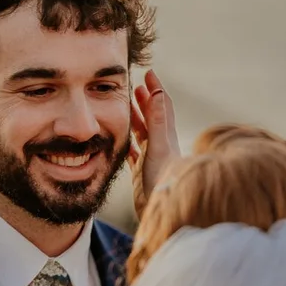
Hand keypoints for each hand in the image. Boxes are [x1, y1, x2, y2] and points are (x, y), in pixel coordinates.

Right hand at [128, 69, 181, 218]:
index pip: (162, 107)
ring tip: (126, 107)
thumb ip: (157, 120)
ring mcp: (151, 160)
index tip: (148, 73)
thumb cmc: (164, 180)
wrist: (165, 211)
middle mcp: (160, 147)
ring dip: (136, 120)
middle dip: (145, 101)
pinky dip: (127, 145)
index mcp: (165, 137)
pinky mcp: (142, 174)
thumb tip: (158, 92)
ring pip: (142, 135)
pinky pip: (133, 155)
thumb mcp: (159, 147)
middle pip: (152, 118)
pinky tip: (120, 142)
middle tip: (136, 86)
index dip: (156, 90)